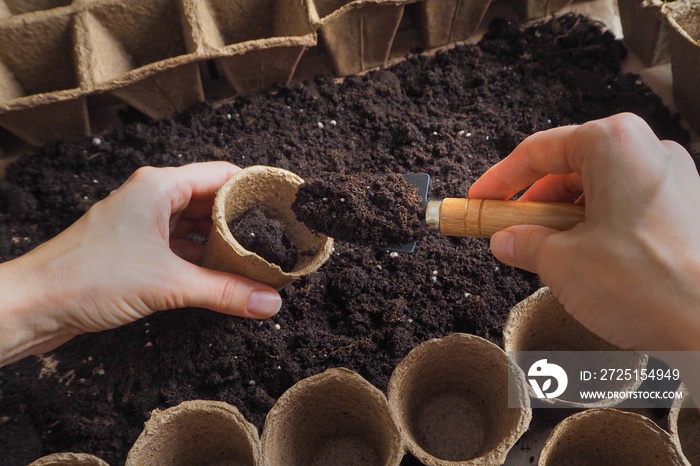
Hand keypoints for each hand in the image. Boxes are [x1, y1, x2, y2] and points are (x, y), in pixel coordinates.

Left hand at [0, 162, 281, 365]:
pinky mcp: (137, 251)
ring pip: (197, 228)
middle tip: (278, 240)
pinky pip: (182, 249)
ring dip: (223, 246)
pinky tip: (225, 277)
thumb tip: (270, 302)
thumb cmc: (87, 278)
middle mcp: (153, 199)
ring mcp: (144, 225)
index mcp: (159, 187)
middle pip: (212, 202)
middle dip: (244, 223)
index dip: (255, 189)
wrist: (33, 305)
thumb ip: (225, 291)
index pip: (222, 175)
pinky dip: (204, 261)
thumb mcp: (168, 283)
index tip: (284, 206)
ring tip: (258, 261)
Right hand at [469, 113, 699, 352]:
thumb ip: (525, 243)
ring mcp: (671, 180)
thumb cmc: (649, 284)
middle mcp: (647, 152)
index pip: (538, 151)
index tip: (480, 199)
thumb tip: (507, 240)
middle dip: (534, 202)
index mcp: (613, 145)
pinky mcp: (685, 208)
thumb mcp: (561, 262)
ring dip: (564, 217)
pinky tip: (584, 259)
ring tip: (546, 253)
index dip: (499, 180)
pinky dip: (596, 226)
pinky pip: (626, 206)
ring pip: (598, 189)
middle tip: (508, 230)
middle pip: (570, 168)